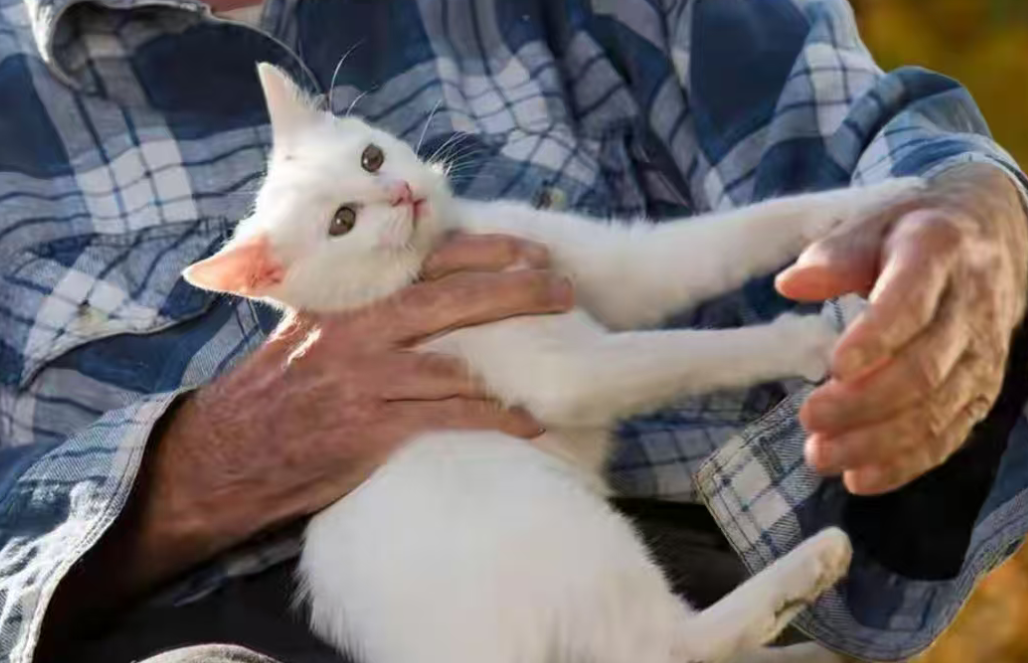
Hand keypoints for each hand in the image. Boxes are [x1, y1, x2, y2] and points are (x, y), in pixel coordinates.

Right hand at [44, 233, 569, 634]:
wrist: (226, 456)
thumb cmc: (273, 390)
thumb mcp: (305, 326)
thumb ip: (352, 300)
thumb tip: (409, 279)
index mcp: (346, 301)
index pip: (422, 261)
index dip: (482, 250)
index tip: (528, 247)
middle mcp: (358, 334)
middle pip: (451, 301)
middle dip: (515, 291)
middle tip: (564, 290)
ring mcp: (365, 382)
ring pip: (455, 363)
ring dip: (515, 362)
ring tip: (565, 360)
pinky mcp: (371, 431)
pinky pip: (447, 420)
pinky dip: (493, 419)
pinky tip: (531, 420)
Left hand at [777, 164, 1027, 494]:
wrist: (995, 236)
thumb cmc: (916, 231)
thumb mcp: (876, 223)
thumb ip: (835, 254)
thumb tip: (791, 284)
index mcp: (939, 256)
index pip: (911, 302)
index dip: (875, 337)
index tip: (834, 365)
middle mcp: (969, 310)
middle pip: (922, 369)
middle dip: (863, 403)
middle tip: (809, 418)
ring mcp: (981, 357)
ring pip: (934, 411)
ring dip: (875, 443)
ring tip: (819, 456)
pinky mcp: (981, 391)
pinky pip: (948, 436)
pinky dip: (904, 464)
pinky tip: (859, 479)